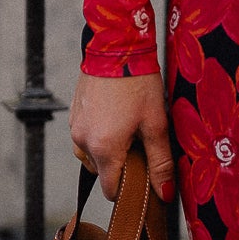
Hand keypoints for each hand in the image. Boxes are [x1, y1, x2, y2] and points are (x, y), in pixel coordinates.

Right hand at [68, 69, 175, 202]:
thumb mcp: (156, 124)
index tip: (144, 175)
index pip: (111, 190)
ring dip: (109, 152)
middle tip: (141, 143)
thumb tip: (164, 194)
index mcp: (103, 148)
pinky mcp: (74, 115)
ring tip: (128, 129)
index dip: (129, 188)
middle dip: (121, 166)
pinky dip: (100, 137)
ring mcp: (75, 128)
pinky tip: (117, 118)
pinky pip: (86, 138)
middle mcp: (83, 141)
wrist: (116, 46)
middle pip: (102, 173)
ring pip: (92, 156)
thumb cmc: (137, 82)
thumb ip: (160, 163)